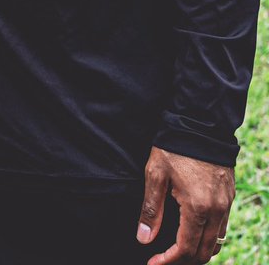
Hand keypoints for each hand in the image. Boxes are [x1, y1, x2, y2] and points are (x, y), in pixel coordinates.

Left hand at [138, 147, 233, 263]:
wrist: (200, 123)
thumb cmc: (173, 147)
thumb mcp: (155, 174)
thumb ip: (151, 209)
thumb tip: (144, 238)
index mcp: (198, 207)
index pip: (186, 248)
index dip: (169, 260)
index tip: (153, 263)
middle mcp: (217, 210)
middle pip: (205, 252)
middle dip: (184, 260)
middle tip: (163, 258)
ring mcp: (226, 204)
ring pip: (216, 242)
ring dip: (198, 251)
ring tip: (177, 249)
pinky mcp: (229, 196)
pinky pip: (222, 227)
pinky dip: (209, 236)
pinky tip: (193, 231)